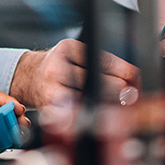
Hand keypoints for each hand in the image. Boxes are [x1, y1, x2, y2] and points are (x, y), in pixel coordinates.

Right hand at [10, 39, 140, 107]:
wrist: (29, 78)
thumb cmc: (58, 67)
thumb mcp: (75, 53)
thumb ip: (99, 61)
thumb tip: (131, 77)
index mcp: (67, 49)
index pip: (102, 60)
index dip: (123, 70)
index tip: (136, 77)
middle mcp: (58, 68)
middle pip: (98, 81)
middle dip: (119, 89)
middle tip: (131, 93)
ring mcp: (53, 90)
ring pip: (89, 100)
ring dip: (108, 104)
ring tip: (119, 105)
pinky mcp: (51, 109)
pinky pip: (77, 113)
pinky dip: (91, 114)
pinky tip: (99, 113)